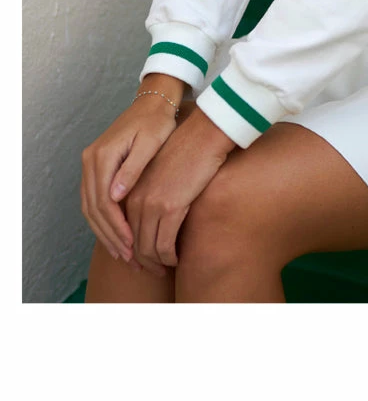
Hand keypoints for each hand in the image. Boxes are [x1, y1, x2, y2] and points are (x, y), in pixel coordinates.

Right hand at [81, 96, 178, 264]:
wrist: (153, 102)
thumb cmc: (157, 121)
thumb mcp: (150, 142)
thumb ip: (132, 169)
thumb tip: (115, 196)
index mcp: (102, 156)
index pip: (104, 201)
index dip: (117, 227)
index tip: (133, 245)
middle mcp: (90, 160)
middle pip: (93, 208)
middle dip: (110, 235)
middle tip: (129, 257)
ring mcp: (90, 163)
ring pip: (90, 207)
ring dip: (104, 231)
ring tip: (123, 253)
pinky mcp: (96, 166)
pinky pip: (93, 199)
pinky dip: (102, 219)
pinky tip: (116, 234)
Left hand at [124, 107, 236, 275]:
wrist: (204, 135)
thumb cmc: (186, 150)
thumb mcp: (158, 171)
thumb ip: (147, 192)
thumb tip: (147, 217)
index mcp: (130, 188)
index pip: (123, 229)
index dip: (129, 249)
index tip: (138, 260)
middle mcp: (136, 198)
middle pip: (133, 242)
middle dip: (140, 262)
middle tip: (150, 272)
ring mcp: (152, 203)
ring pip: (147, 248)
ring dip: (155, 263)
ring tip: (164, 269)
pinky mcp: (171, 207)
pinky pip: (165, 244)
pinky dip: (168, 257)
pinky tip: (176, 258)